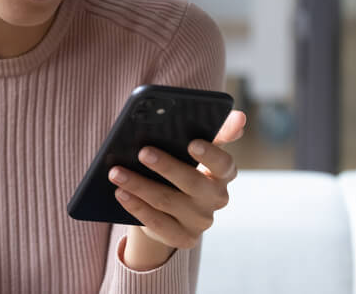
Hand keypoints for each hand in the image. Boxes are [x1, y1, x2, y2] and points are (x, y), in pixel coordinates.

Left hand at [109, 110, 246, 268]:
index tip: (192, 143)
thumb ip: (214, 131)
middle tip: (142, 151)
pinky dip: (136, 207)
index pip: (224, 163)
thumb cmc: (182, 167)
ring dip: (139, 185)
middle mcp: (216, 198)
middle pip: (192, 181)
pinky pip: (157, 223)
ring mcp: (201, 221)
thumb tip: (239, 116)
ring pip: (167, 201)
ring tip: (116, 172)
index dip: (210, 154)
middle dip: (165, 166)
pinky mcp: (183, 238)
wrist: (169, 209)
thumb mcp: (195, 149)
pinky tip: (120, 193)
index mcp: (223, 173)